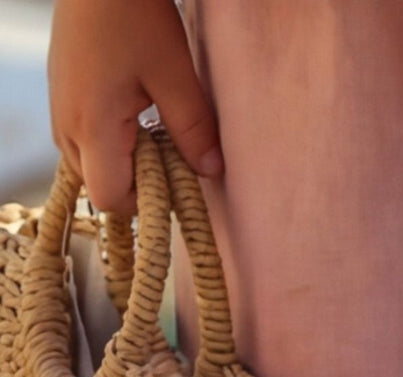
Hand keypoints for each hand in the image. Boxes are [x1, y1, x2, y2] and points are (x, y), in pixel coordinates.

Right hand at [47, 0, 223, 213]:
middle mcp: (66, 124)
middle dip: (135, 182)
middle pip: (99, 186)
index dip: (146, 200)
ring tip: (152, 126)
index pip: (112, 198)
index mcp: (93, 126)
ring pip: (89, 163)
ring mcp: (59, 107)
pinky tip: (134, 110)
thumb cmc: (133, 11)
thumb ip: (193, 129)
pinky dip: (110, 139)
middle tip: (169, 151)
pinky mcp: (61, 91)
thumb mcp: (174, 73)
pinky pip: (82, 137)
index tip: (175, 178)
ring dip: (123, 160)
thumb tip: (212, 173)